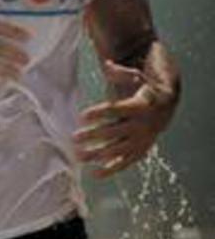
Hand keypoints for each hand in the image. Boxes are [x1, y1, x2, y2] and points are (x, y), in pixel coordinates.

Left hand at [73, 59, 176, 177]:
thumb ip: (121, 72)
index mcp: (140, 106)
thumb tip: (106, 64)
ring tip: (78, 156)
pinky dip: (110, 170)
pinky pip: (124, 163)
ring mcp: (141, 140)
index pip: (117, 110)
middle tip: (74, 138)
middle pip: (114, 132)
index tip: (82, 116)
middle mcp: (141, 125)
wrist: (165, 107)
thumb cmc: (144, 88)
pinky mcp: (139, 151)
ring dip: (97, 154)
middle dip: (93, 136)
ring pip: (117, 150)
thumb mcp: (137, 76)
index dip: (99, 113)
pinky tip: (93, 174)